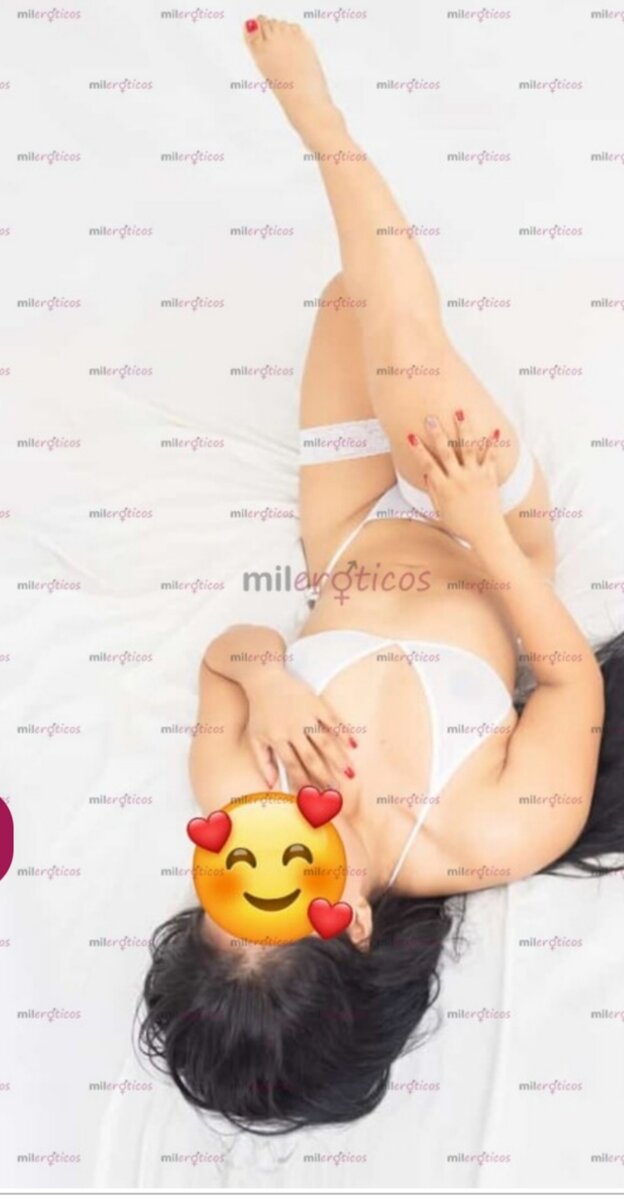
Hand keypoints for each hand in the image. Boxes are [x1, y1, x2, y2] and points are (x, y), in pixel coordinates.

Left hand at [245, 670, 356, 790]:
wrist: (264, 678)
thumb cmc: (260, 711)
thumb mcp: (256, 737)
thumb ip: (263, 762)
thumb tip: (271, 786)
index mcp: (277, 738)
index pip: (293, 765)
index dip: (304, 781)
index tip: (314, 795)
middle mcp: (292, 728)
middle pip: (311, 757)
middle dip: (325, 775)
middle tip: (336, 789)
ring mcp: (305, 715)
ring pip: (325, 741)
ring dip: (338, 758)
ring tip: (350, 772)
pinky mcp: (315, 703)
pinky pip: (332, 720)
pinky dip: (344, 732)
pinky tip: (354, 744)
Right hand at [408, 410, 505, 546]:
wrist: (487, 534)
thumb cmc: (461, 526)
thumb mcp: (441, 512)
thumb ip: (433, 493)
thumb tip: (426, 475)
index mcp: (444, 489)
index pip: (427, 465)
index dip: (418, 451)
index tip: (411, 436)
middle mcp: (458, 480)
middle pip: (445, 453)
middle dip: (437, 434)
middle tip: (431, 417)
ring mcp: (475, 477)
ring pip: (468, 448)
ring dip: (463, 429)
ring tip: (460, 411)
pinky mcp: (490, 477)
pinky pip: (491, 457)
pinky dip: (492, 443)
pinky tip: (494, 429)